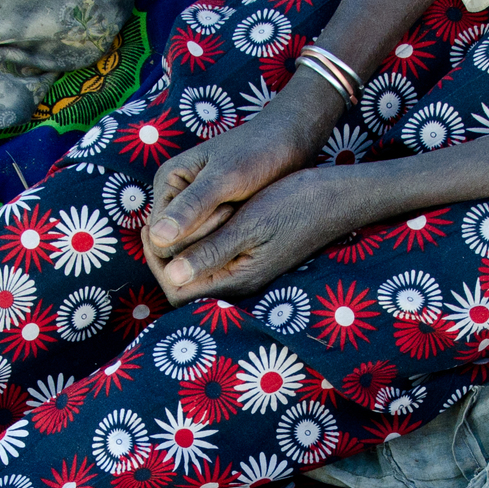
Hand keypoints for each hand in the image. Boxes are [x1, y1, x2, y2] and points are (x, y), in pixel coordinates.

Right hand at [142, 100, 325, 262]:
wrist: (289, 141)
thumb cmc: (259, 152)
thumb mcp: (226, 178)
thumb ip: (193, 205)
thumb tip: (156, 237)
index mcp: (168, 183)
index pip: (162, 238)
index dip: (193, 237)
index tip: (227, 210)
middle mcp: (175, 199)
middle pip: (175, 247)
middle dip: (206, 238)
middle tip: (236, 209)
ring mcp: (193, 211)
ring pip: (195, 251)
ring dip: (219, 241)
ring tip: (242, 212)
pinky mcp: (213, 220)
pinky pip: (211, 245)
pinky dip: (227, 242)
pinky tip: (246, 228)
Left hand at [145, 165, 363, 304]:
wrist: (336, 197)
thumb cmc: (295, 204)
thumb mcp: (249, 224)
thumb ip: (211, 251)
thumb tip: (171, 273)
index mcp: (236, 280)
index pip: (177, 290)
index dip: (157, 262)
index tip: (152, 229)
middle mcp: (239, 284)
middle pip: (184, 285)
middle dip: (165, 256)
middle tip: (156, 222)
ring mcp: (246, 273)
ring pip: (196, 270)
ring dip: (180, 247)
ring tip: (174, 218)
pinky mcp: (251, 259)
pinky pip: (212, 259)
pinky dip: (198, 241)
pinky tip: (198, 217)